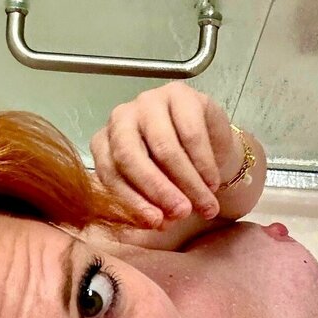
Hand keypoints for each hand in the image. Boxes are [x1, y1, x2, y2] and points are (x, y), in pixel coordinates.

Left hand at [89, 83, 240, 228]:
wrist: (208, 146)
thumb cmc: (173, 172)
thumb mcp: (156, 192)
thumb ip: (150, 205)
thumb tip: (159, 222)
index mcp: (105, 143)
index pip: (110, 173)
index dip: (133, 201)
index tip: (157, 223)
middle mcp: (121, 118)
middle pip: (130, 156)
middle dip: (158, 190)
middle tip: (182, 213)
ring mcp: (148, 102)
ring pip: (164, 147)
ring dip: (188, 182)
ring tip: (206, 206)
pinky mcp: (179, 94)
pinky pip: (191, 134)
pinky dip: (203, 164)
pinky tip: (212, 182)